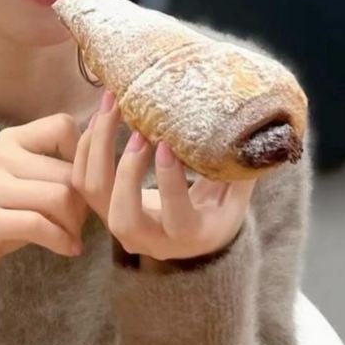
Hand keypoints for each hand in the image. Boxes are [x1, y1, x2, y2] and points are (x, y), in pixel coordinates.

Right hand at [0, 114, 87, 320]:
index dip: (84, 156)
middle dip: (84, 203)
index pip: (63, 126)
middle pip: (67, 172)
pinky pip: (39, 225)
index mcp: (7, 140)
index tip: (80, 186)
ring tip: (72, 237)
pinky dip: (62, 241)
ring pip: (59, 197)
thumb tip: (107, 157)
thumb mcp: (23, 184)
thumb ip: (54, 168)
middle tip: (81, 224)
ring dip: (74, 224)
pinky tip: (68, 250)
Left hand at [72, 91, 256, 261]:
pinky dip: (86, 145)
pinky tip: (101, 115)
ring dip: (97, 147)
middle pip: (122, 215)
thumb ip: (242, 169)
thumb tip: (264, 130)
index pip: (176, 217)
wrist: (187, 236)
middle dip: (125, 169)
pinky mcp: (99, 206)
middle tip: (137, 127)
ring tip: (111, 106)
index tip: (166, 143)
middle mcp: (147, 238)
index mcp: (188, 236)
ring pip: (92, 191)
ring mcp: (117, 223)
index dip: (170, 183)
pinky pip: (80, 178)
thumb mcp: (235, 196)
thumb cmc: (215, 210)